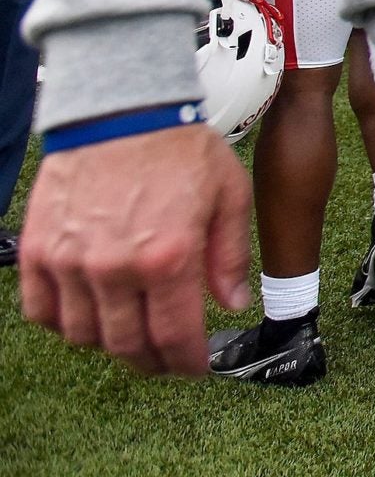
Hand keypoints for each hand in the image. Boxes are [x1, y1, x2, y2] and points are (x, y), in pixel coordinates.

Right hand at [18, 126, 252, 375]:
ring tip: (130, 333)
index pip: (175, 336)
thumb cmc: (179, 147)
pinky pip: (40, 311)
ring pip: (83, 335)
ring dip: (108, 344)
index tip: (195, 368)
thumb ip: (229, 255)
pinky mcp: (39, 250)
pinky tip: (86, 313)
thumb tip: (232, 303)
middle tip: (164, 359)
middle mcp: (115, 267)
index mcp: (169, 257)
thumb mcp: (228, 195)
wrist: (121, 108)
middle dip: (151, 361)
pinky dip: (62, 323)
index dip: (186, 363)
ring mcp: (71, 261)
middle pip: (127, 345)